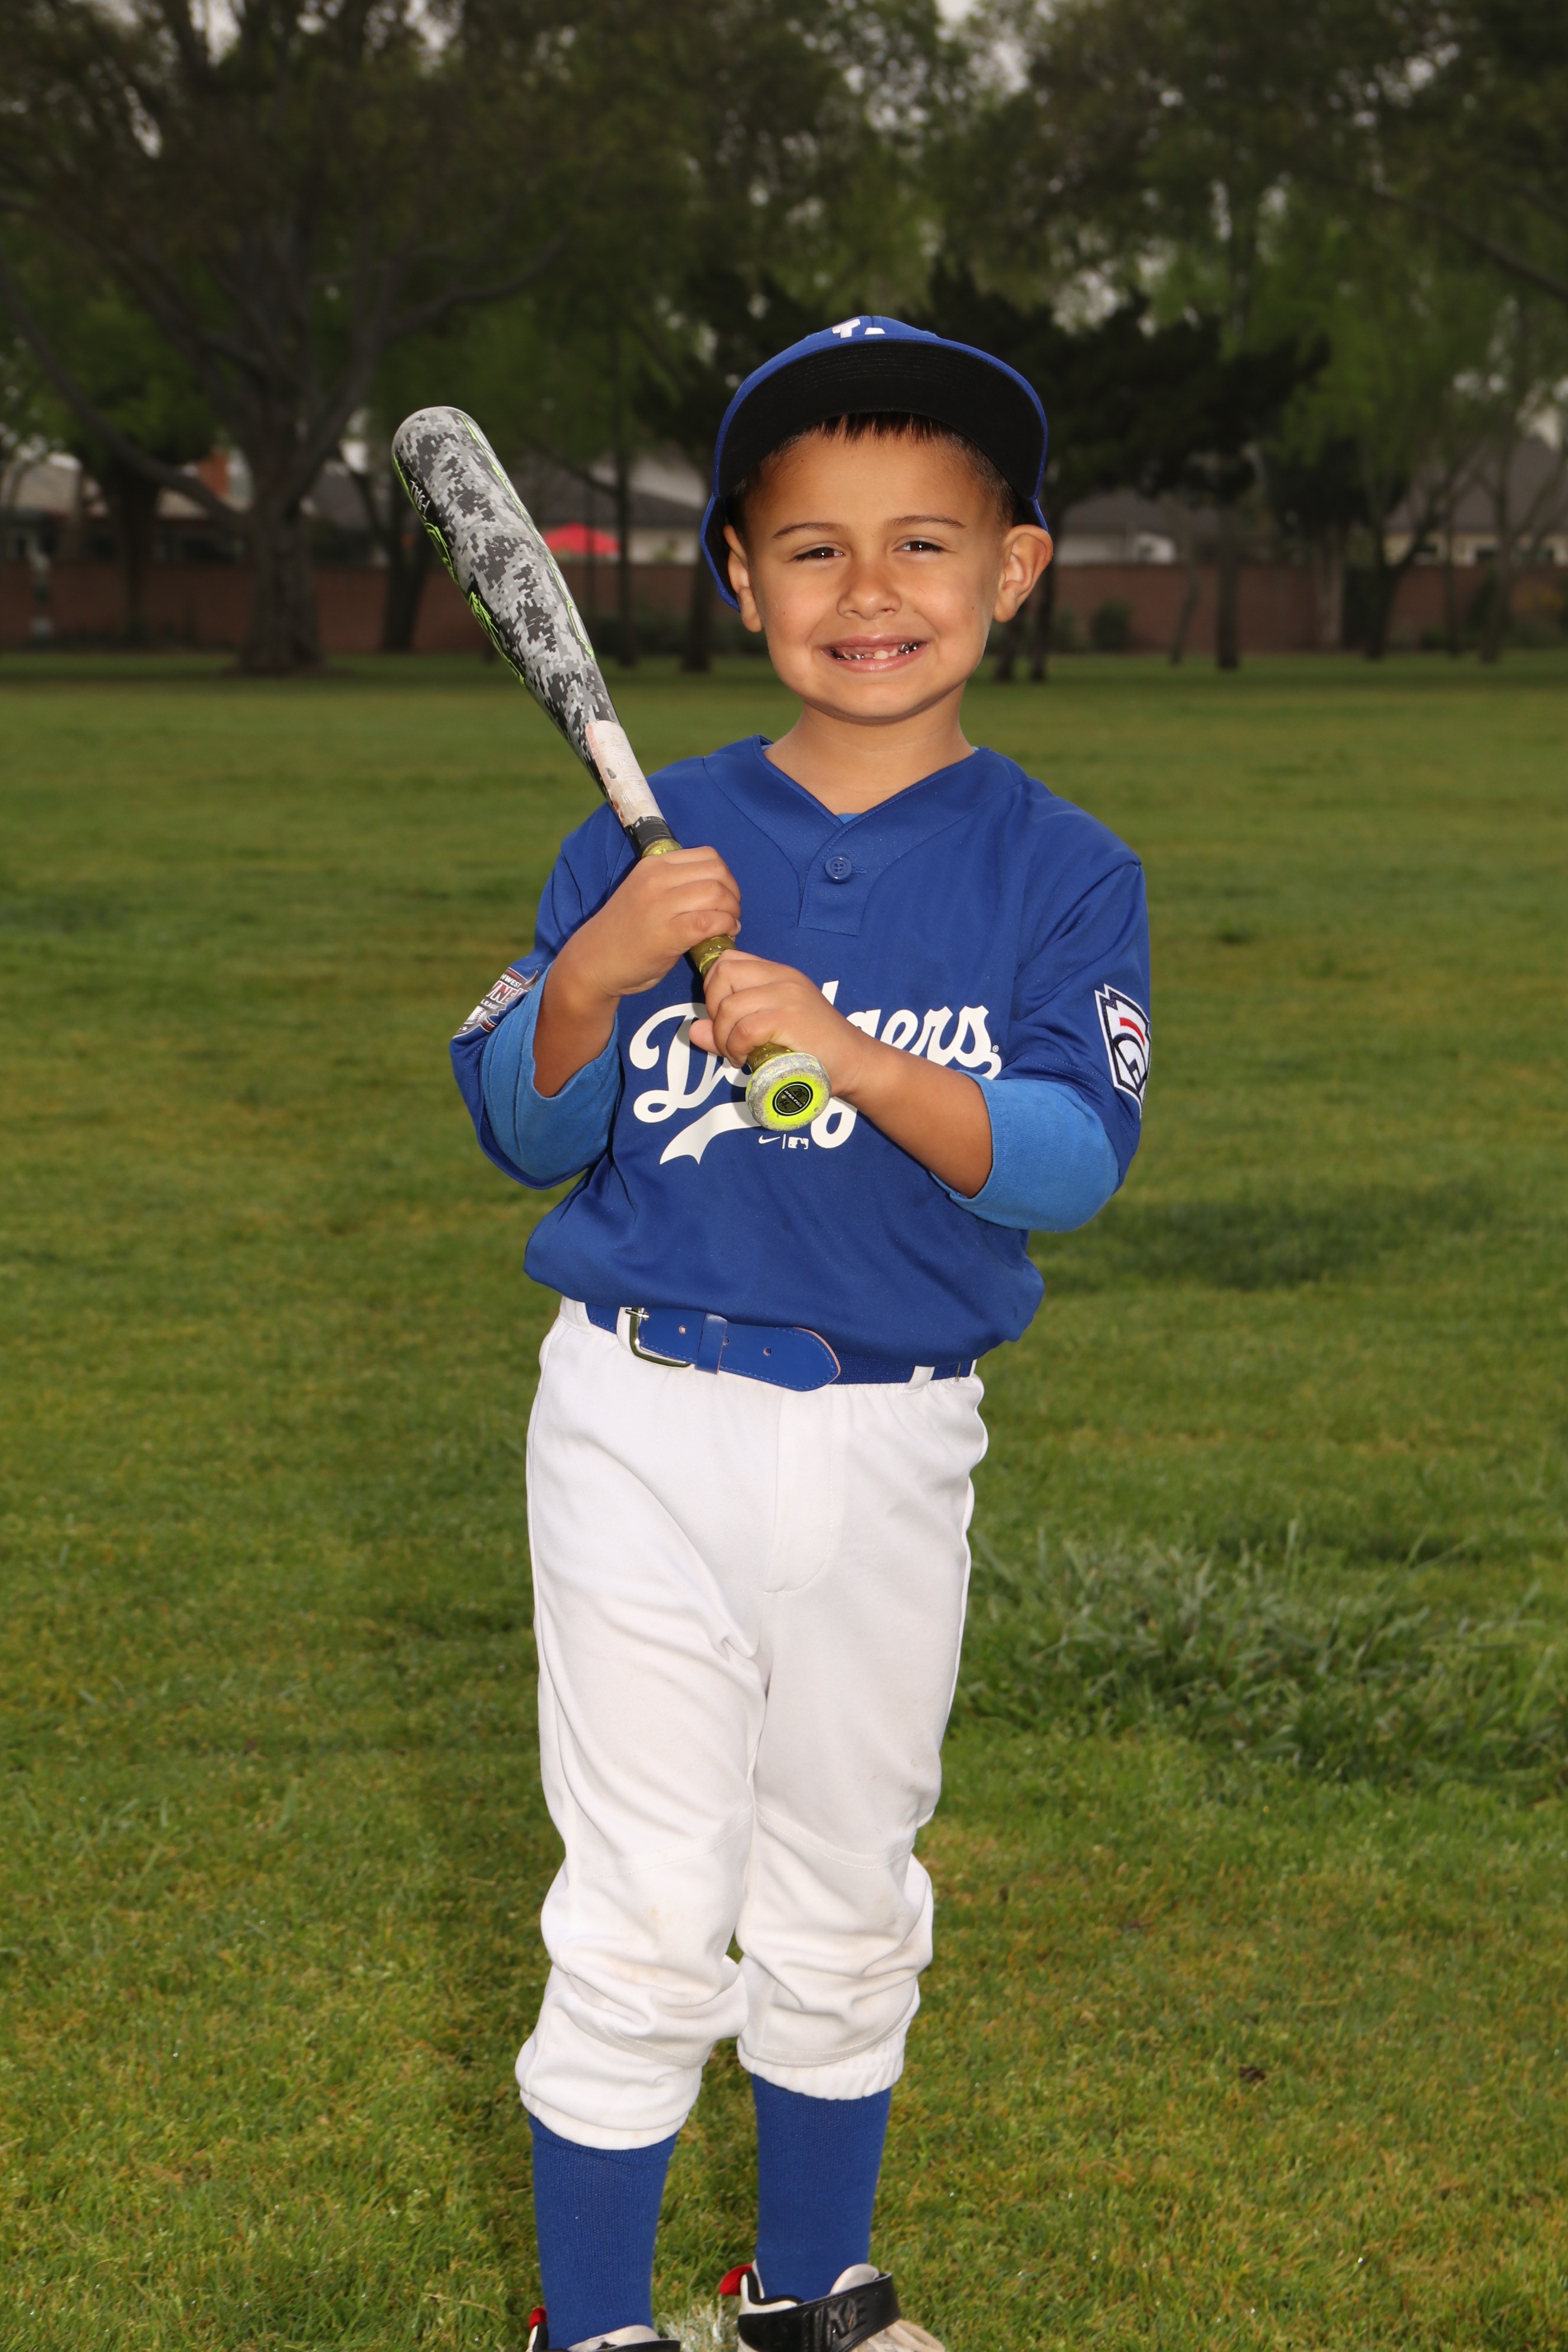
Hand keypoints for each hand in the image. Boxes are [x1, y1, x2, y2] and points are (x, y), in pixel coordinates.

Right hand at [558, 847, 740, 1004]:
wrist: (594, 960)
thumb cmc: (625, 930)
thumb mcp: (646, 892)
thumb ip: (675, 884)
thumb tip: (718, 887)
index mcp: (654, 865)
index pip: (708, 856)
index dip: (726, 876)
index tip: (725, 895)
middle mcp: (657, 879)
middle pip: (717, 873)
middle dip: (733, 894)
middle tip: (731, 913)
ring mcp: (661, 906)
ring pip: (717, 894)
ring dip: (732, 911)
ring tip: (729, 926)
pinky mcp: (667, 934)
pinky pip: (711, 921)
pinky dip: (726, 927)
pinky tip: (724, 936)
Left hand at [692, 949, 992, 1194]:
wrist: (856, 1063)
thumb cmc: (814, 1049)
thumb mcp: (769, 1031)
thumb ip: (731, 1026)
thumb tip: (695, 1030)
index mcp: (777, 973)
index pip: (726, 960)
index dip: (712, 988)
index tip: (722, 1018)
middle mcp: (781, 977)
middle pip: (721, 975)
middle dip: (713, 1009)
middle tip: (727, 1038)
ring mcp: (787, 995)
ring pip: (728, 1006)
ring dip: (723, 1037)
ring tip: (737, 1054)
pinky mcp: (790, 1017)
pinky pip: (744, 1027)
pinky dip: (736, 1047)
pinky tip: (747, 1060)